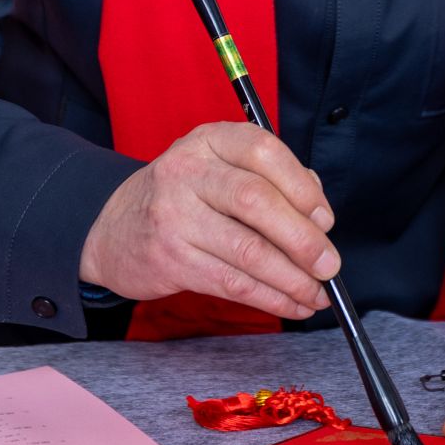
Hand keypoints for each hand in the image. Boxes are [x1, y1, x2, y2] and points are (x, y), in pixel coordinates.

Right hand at [79, 122, 338, 318]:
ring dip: (292, 279)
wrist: (114, 229)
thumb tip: (319, 215)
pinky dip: (270, 298)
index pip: (264, 152)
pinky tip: (292, 304)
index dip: (303, 188)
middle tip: (330, 266)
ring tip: (317, 294)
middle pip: (257, 202)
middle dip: (303, 239)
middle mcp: (188, 171)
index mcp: (211, 140)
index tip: (325, 220)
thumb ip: (273, 179)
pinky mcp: (171, 259)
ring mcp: (174, 215)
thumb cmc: (187, 196)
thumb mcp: (222, 168)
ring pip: (247, 250)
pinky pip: (231, 282)